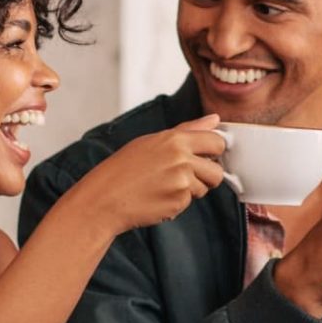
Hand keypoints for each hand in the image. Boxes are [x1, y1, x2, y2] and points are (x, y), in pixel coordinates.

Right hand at [68, 115, 227, 233]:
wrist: (104, 198)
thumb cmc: (124, 168)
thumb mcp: (152, 141)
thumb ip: (188, 130)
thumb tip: (215, 120)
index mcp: (175, 139)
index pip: (217, 142)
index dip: (214, 151)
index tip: (206, 156)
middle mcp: (181, 159)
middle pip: (217, 171)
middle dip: (207, 176)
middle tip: (185, 175)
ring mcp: (181, 182)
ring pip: (204, 188)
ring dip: (191, 190)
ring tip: (165, 186)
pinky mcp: (178, 202)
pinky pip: (189, 202)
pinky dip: (177, 202)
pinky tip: (158, 197)